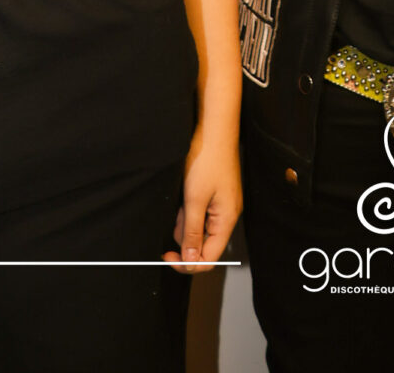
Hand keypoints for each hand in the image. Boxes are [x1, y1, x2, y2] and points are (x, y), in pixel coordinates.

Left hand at [162, 121, 242, 272]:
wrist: (213, 130)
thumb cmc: (206, 160)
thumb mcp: (194, 200)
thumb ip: (192, 232)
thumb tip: (191, 261)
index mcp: (226, 220)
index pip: (209, 258)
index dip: (188, 262)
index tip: (167, 256)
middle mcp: (226, 215)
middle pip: (203, 244)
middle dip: (185, 235)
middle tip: (177, 215)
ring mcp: (221, 205)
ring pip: (198, 227)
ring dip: (186, 219)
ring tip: (184, 197)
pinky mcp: (215, 195)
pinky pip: (199, 212)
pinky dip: (189, 208)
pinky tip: (187, 191)